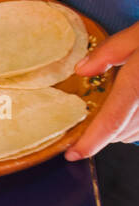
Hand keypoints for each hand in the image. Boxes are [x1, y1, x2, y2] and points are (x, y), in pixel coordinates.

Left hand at [66, 22, 138, 158]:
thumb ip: (110, 51)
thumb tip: (82, 70)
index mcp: (138, 84)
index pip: (112, 120)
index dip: (90, 142)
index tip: (72, 153)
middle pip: (119, 132)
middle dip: (99, 130)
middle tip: (88, 115)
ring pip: (131, 135)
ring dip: (118, 130)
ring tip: (113, 107)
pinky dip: (133, 127)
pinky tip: (132, 110)